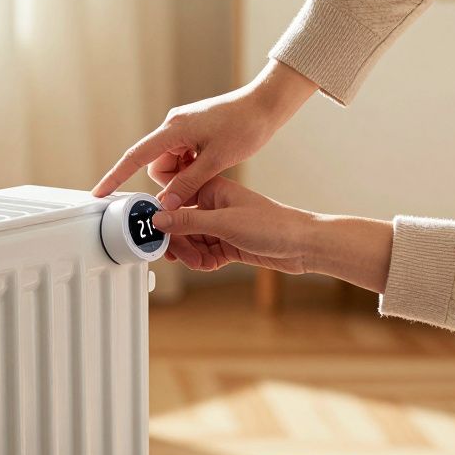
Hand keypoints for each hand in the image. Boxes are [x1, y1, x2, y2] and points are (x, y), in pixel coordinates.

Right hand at [90, 60, 316, 208]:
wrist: (265, 105)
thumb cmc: (244, 126)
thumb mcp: (216, 161)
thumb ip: (188, 184)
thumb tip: (166, 205)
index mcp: (173, 130)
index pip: (135, 157)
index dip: (116, 176)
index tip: (100, 193)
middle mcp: (174, 127)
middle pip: (157, 166)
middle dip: (173, 181)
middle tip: (200, 181)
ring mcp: (184, 128)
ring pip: (171, 164)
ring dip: (185, 175)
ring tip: (212, 169)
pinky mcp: (194, 131)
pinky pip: (183, 157)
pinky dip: (192, 167)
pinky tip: (212, 163)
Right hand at [148, 174, 318, 273]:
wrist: (303, 245)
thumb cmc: (272, 225)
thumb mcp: (225, 223)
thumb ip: (188, 221)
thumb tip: (158, 218)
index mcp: (211, 189)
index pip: (174, 201)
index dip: (161, 219)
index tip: (152, 236)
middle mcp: (212, 205)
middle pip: (180, 225)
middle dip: (179, 243)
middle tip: (180, 258)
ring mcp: (220, 225)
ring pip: (191, 242)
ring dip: (192, 255)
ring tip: (201, 264)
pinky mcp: (228, 242)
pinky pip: (205, 253)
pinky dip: (204, 261)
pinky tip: (211, 265)